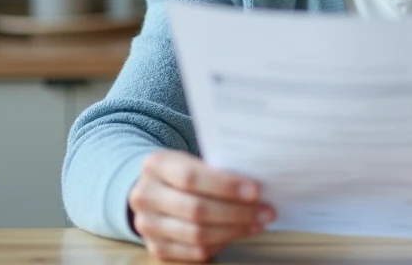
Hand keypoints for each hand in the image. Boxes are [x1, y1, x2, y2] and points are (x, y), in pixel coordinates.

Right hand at [128, 150, 274, 261]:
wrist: (152, 189)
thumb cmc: (182, 172)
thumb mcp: (191, 159)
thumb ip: (216, 169)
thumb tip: (256, 187)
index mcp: (155, 165)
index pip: (191, 177)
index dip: (225, 186)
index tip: (256, 190)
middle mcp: (145, 195)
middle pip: (196, 209)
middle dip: (237, 212)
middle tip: (266, 211)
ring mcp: (147, 225)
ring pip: (197, 234)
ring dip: (234, 230)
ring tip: (257, 223)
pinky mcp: (155, 247)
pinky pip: (194, 251)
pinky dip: (221, 243)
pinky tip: (238, 233)